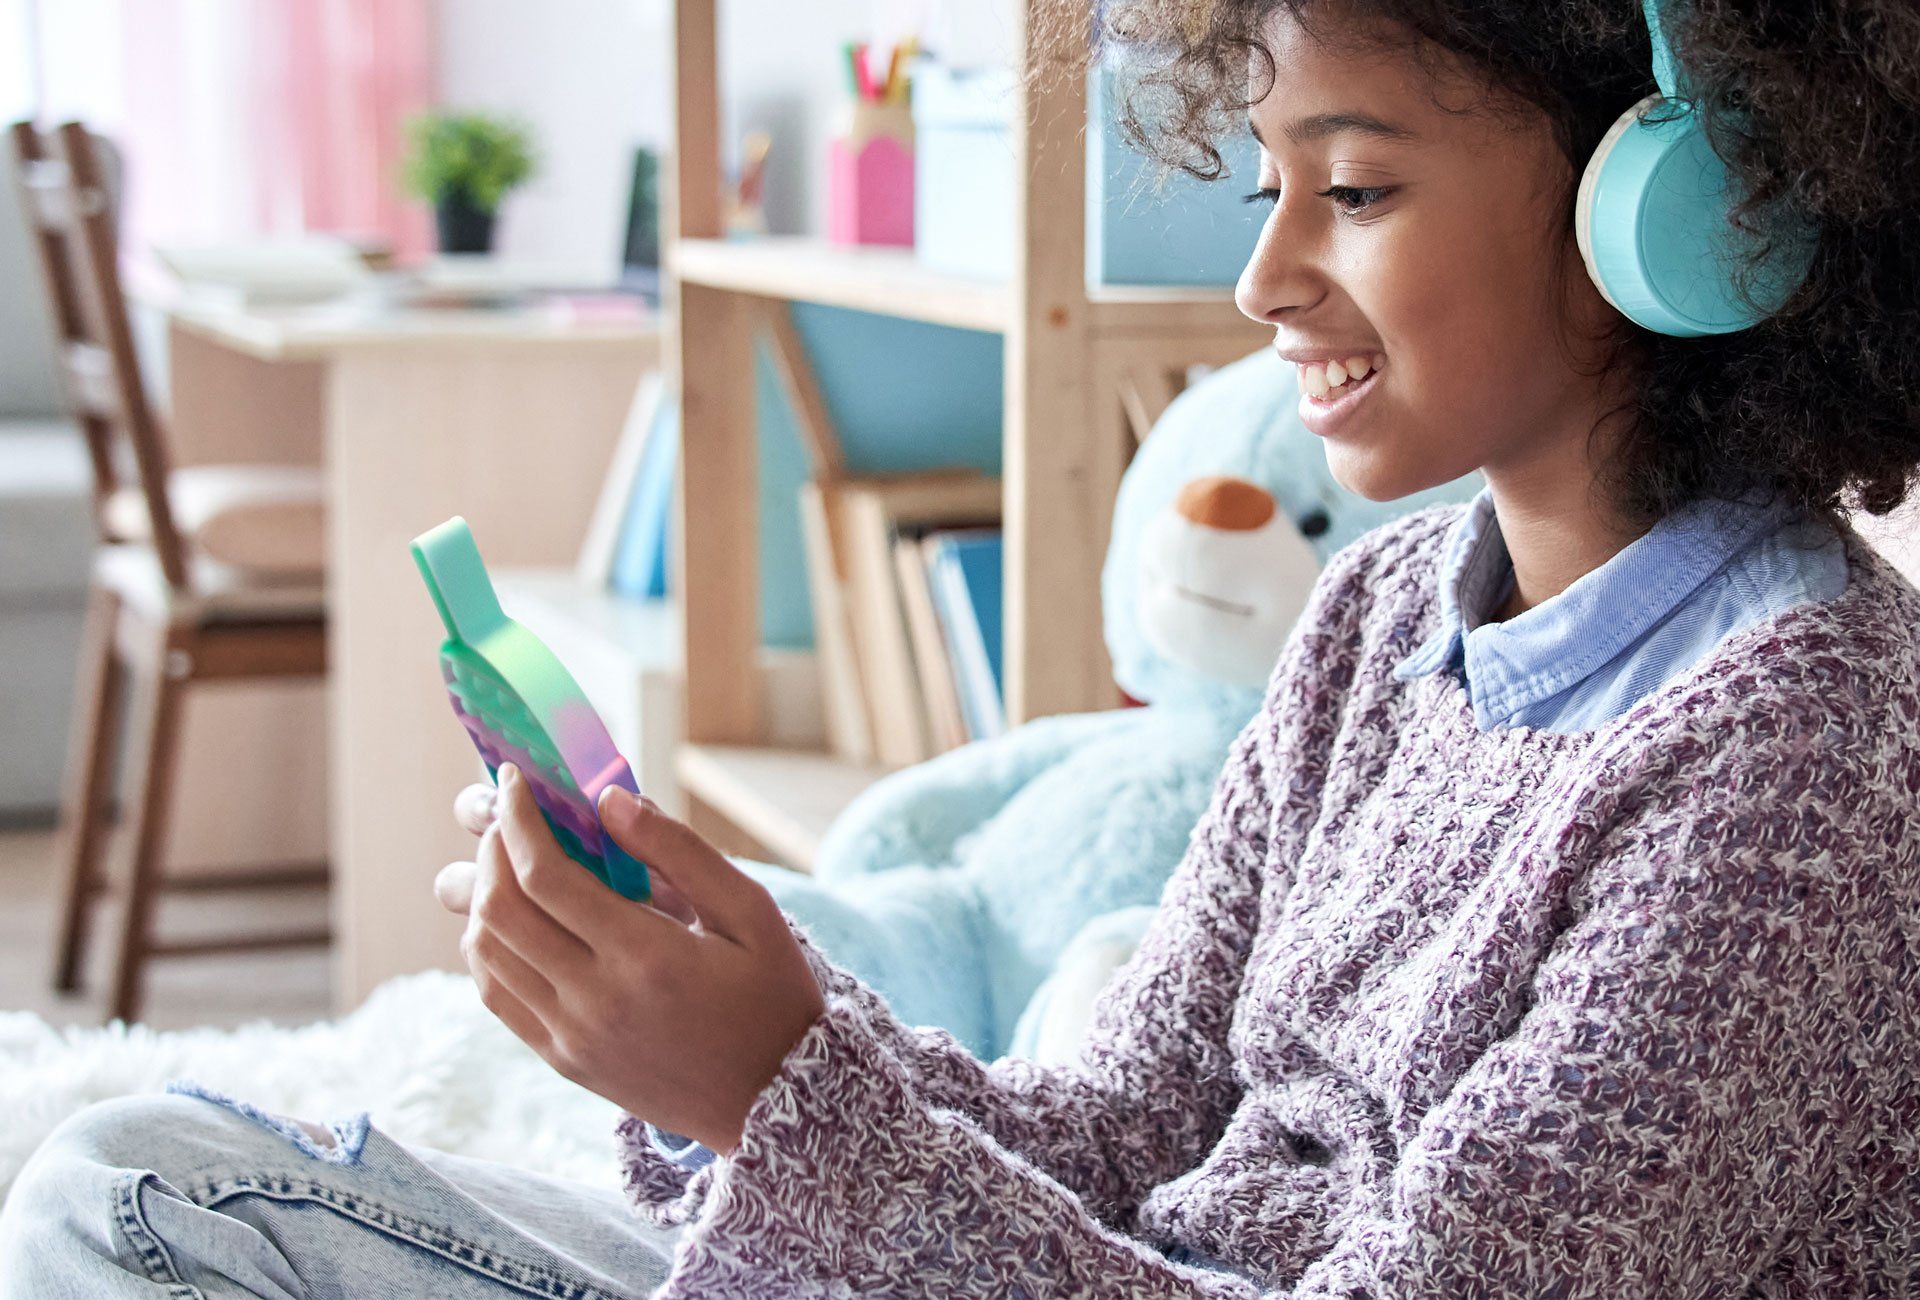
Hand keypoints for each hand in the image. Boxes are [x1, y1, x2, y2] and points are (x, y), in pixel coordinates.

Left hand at [434, 766, 824, 1152]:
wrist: (775, 1103)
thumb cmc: (771, 995)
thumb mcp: (750, 911)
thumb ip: (679, 851)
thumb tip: (609, 801)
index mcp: (647, 957)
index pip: (545, 876)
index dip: (518, 820)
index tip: (515, 780)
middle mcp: (597, 1001)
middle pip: (501, 911)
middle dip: (494, 849)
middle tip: (511, 815)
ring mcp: (573, 1037)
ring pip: (486, 955)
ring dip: (483, 897)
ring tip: (510, 863)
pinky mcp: (563, 1060)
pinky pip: (497, 996)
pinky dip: (487, 948)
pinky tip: (515, 919)